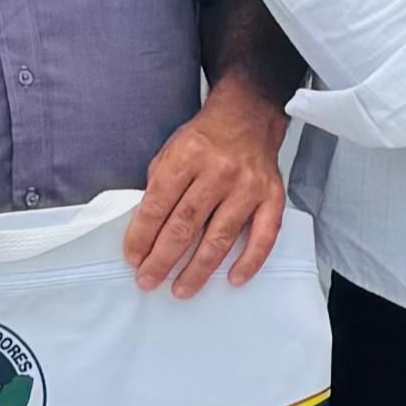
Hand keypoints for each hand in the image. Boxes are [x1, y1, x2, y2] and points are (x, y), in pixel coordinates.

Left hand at [125, 88, 287, 295]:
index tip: (132, 259)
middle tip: (148, 280)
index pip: (157, 206)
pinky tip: (234, 278)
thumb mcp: (170, 150)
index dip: (141, 237)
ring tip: (181, 289)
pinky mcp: (272, 197)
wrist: (249, 116)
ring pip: (219, 237)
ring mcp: (248, 186)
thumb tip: (147, 230)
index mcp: (186, 157)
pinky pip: (263, 236)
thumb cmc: (206, 138)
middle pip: (184, 226)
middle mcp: (218, 172)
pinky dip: (249, 260)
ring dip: (198, 269)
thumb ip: (160, 186)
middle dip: (162, 259)